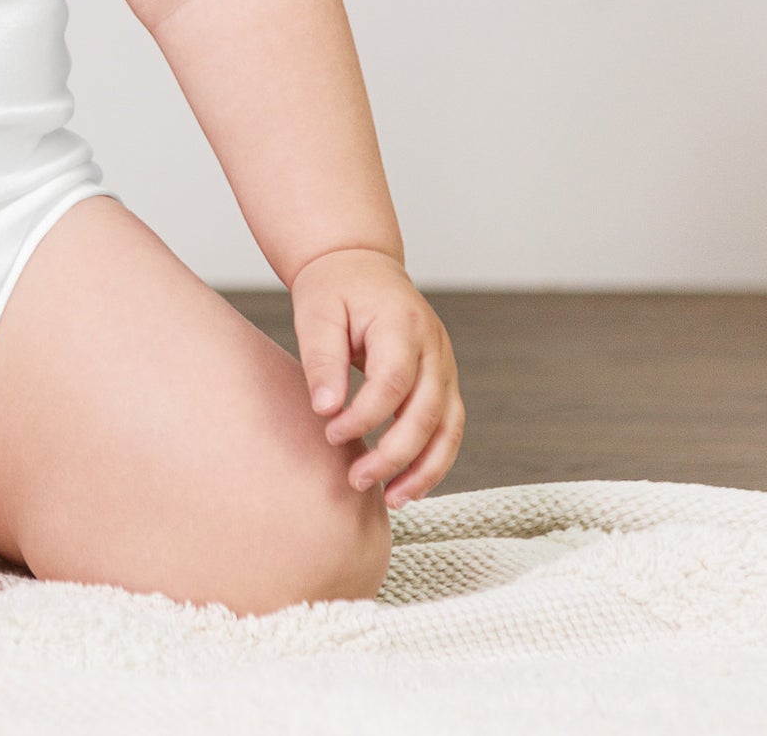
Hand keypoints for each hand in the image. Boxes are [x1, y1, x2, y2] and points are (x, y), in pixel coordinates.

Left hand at [290, 246, 463, 508]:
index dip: (364, 416)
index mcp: (402, 324)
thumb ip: (322, 359)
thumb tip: (325, 411)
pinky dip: (433, 460)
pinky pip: (448, 428)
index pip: (392, 382)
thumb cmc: (334, 289)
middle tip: (356, 479)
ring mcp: (445, 365)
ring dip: (424, 469)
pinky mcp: (444, 382)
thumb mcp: (317, 312)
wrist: (360, 265)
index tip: (330, 433)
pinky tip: (407, 487)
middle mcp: (434, 347)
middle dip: (394, 454)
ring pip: (448, 428)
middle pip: (426, 412)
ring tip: (392, 500)